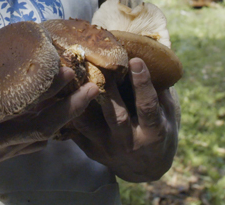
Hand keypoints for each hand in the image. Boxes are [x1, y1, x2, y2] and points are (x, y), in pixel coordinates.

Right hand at [0, 36, 98, 161]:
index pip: (21, 105)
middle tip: (91, 88)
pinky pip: (32, 145)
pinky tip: (63, 111)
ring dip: (65, 119)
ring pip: (40, 138)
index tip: (66, 70)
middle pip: (40, 128)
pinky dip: (51, 129)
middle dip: (70, 109)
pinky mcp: (0, 155)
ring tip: (84, 97)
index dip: (47, 90)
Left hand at [71, 58, 180, 181]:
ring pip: (88, 124)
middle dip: (107, 90)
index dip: (142, 84)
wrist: (146, 169)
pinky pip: (75, 131)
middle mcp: (130, 142)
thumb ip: (160, 90)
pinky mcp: (91, 150)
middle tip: (97, 63)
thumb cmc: (158, 131)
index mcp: (153, 132)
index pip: (147, 106)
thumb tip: (150, 55)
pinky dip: (65, 112)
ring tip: (70, 75)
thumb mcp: (168, 114)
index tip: (135, 60)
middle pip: (116, 116)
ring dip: (78, 99)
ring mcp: (108, 148)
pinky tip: (56, 93)